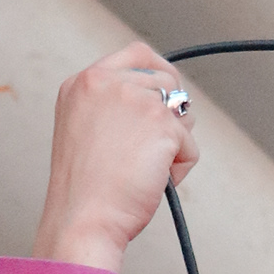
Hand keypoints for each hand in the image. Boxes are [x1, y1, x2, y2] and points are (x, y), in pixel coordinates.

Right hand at [33, 40, 198, 271]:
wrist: (83, 218)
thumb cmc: (86, 191)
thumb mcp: (88, 132)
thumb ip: (115, 108)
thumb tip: (166, 103)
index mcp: (84, 83)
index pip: (136, 55)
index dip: (160, 73)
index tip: (168, 96)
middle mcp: (106, 81)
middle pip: (168, 80)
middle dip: (172, 116)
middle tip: (152, 151)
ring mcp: (134, 97)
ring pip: (182, 111)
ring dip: (175, 144)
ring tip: (144, 170)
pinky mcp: (160, 121)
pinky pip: (190, 145)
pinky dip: (180, 168)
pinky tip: (153, 182)